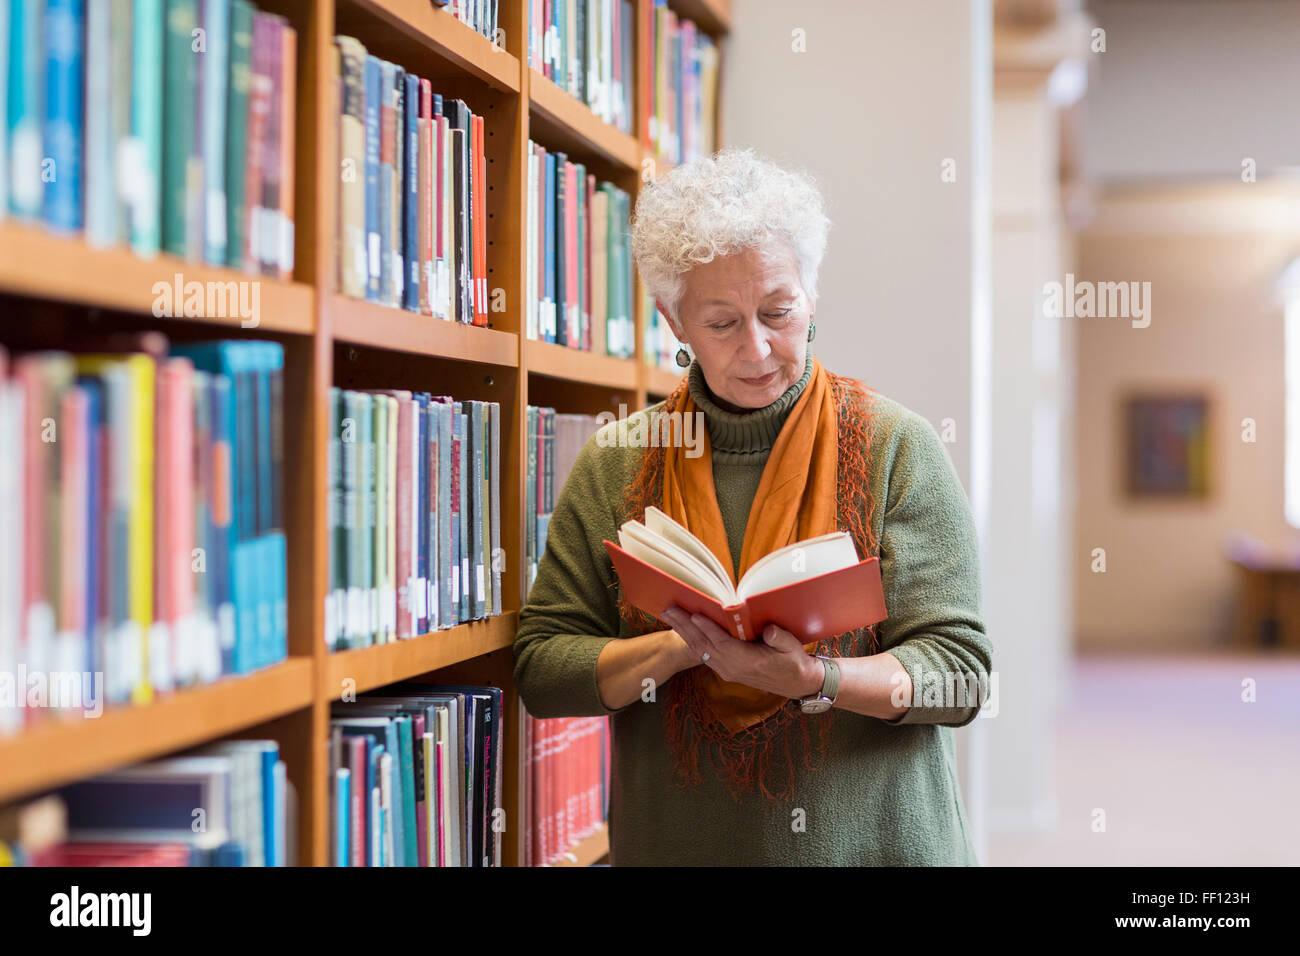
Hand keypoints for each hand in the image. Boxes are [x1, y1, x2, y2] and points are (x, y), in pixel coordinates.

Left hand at [659, 606, 824, 698]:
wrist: (795, 683)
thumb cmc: (794, 662)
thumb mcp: (792, 648)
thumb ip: (780, 638)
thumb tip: (769, 629)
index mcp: (748, 661)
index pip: (722, 642)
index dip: (707, 628)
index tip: (694, 614)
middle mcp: (732, 667)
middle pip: (704, 645)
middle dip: (685, 626)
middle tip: (669, 610)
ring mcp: (727, 670)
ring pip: (700, 649)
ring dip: (683, 632)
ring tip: (669, 615)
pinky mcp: (726, 670)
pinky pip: (704, 653)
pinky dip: (691, 640)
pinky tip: (682, 629)